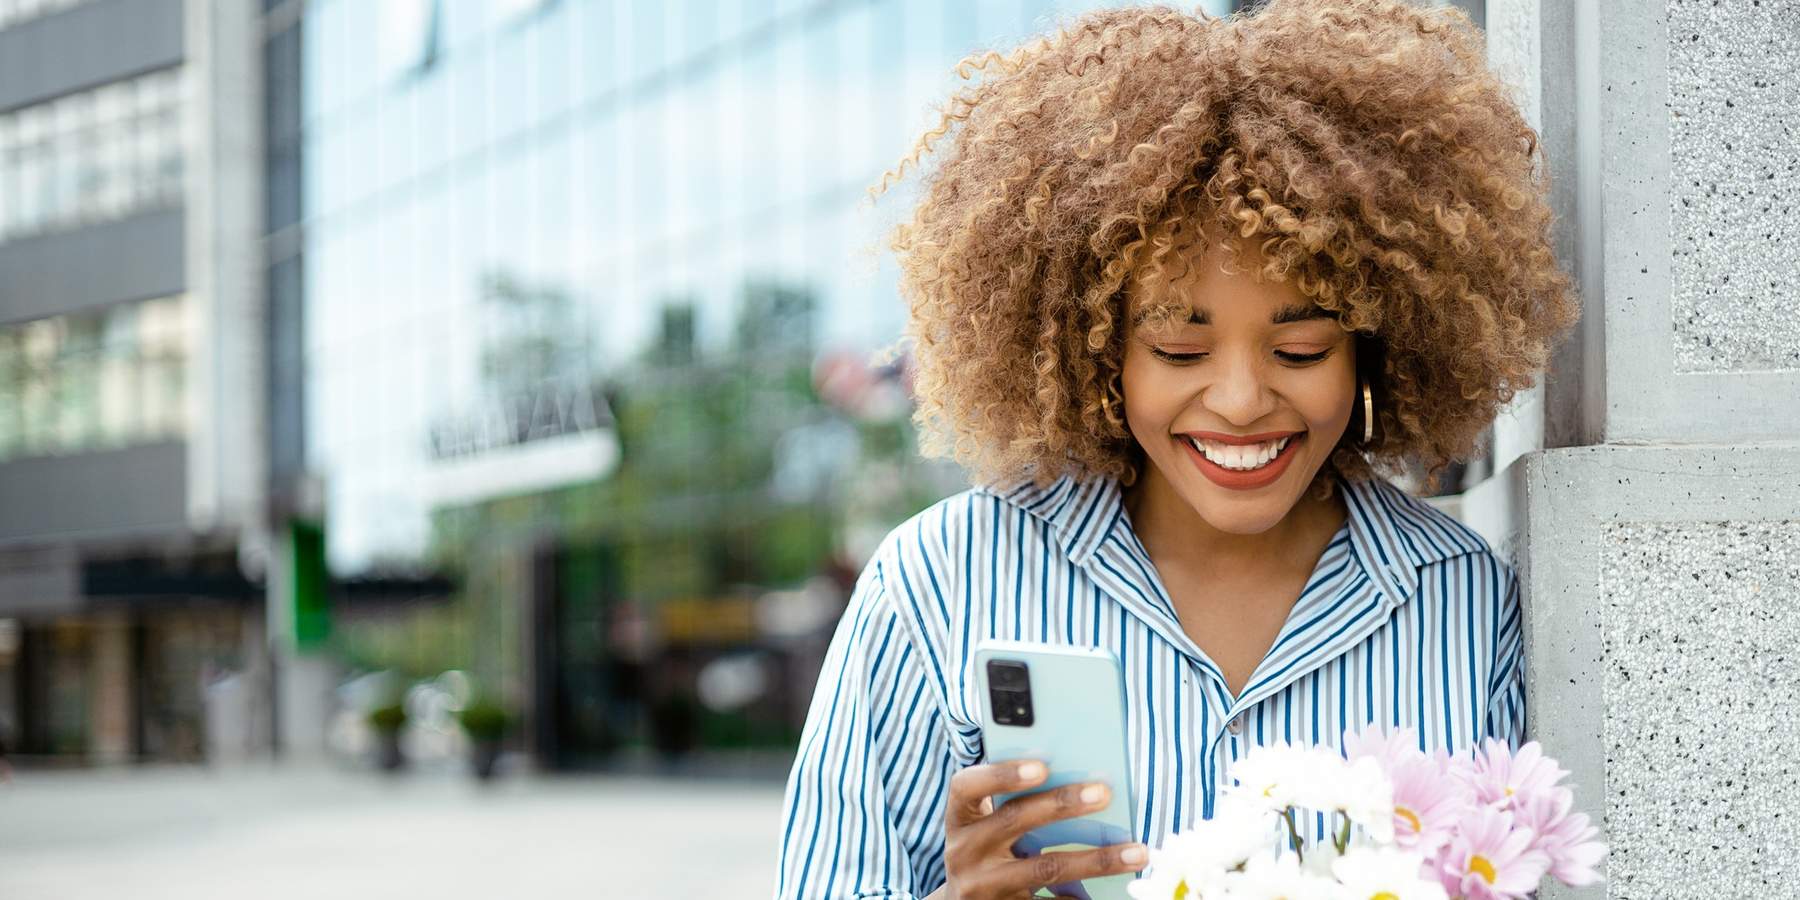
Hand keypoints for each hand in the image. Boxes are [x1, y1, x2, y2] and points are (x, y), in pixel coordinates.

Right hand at [933, 759, 1147, 898]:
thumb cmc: (988, 849)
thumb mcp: (987, 824)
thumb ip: (1015, 802)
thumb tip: (1081, 783)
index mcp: (960, 817)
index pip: (968, 786)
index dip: (1001, 774)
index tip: (1042, 766)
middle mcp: (965, 851)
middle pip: (1015, 821)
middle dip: (1062, 804)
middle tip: (1105, 793)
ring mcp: (984, 886)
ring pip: (1047, 868)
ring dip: (1097, 859)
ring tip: (1136, 852)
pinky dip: (1083, 898)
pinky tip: (1114, 892)